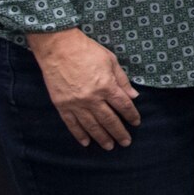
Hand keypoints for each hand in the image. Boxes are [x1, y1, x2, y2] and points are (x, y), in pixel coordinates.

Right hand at [26, 28, 138, 148]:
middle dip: (119, 132)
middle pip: (109, 120)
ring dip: (102, 138)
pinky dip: (79, 134)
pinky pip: (71, 124)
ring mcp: (75, 103)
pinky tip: (86, 142)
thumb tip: (134, 96)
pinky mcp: (61, 105)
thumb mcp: (111, 61)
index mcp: (106, 86)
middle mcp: (92, 98)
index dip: (132, 116)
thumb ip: (122, 80)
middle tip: (126, 142)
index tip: (136, 123)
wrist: (57, 48)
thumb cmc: (87, 51)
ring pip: (91, 126)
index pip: (123, 106)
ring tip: (110, 146)